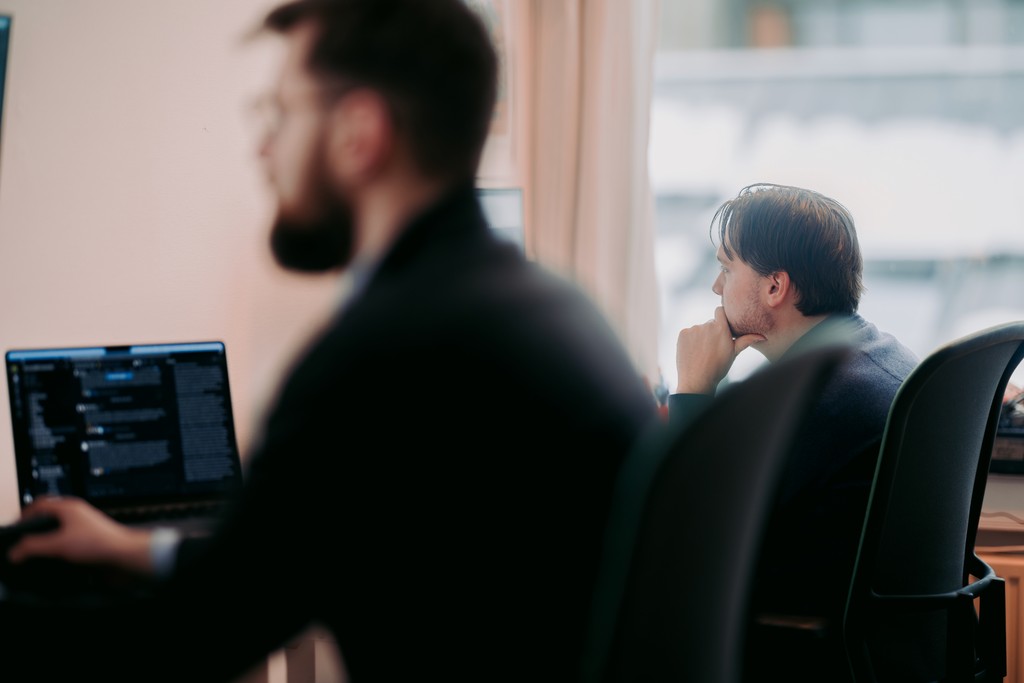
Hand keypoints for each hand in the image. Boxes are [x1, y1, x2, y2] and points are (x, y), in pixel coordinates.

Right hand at [7, 496, 155, 576]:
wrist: (124, 557)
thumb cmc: (100, 543)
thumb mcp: (58, 545)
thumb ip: (33, 547)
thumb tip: (16, 551)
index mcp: (69, 507)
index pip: (40, 504)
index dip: (24, 515)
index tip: (15, 528)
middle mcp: (77, 516)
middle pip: (48, 519)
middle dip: (34, 532)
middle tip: (22, 544)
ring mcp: (84, 529)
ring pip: (58, 533)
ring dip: (46, 544)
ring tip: (36, 555)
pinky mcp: (89, 543)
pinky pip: (68, 545)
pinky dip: (58, 552)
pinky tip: (54, 563)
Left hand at [675, 307, 764, 393]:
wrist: (697, 381)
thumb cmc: (718, 368)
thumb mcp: (733, 353)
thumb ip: (746, 341)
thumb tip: (762, 337)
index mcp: (721, 328)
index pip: (720, 311)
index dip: (721, 317)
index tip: (722, 325)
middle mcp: (707, 325)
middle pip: (710, 323)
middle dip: (712, 332)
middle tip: (713, 348)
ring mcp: (693, 329)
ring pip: (699, 329)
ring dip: (701, 337)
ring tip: (703, 353)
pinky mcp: (682, 334)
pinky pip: (688, 333)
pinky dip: (690, 340)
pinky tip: (693, 352)